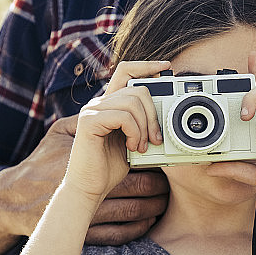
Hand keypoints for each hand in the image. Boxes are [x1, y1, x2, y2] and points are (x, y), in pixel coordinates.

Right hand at [64, 60, 170, 200]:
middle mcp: (99, 103)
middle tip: (156, 138)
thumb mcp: (133, 141)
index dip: (147, 65)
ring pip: (133, 102)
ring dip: (145, 127)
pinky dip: (134, 132)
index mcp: (110, 105)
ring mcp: (92, 111)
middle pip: (138, 89)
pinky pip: (123, 116)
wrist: (89, 189)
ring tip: (141, 146)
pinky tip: (132, 147)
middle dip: (154, 114)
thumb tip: (166, 114)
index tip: (166, 67)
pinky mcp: (89, 122)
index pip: (127, 71)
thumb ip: (142, 124)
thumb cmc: (109, 168)